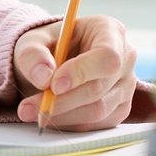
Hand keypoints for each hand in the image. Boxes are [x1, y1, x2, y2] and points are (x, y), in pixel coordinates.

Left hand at [11, 15, 136, 130]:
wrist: (54, 61)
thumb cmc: (49, 45)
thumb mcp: (33, 41)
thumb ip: (33, 54)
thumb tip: (43, 77)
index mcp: (110, 31)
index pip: (106, 56)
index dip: (81, 72)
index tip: (53, 85)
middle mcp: (125, 59)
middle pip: (99, 87)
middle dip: (61, 101)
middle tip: (29, 108)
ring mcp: (126, 86)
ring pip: (98, 111)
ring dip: (62, 116)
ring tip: (31, 113)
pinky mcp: (119, 109)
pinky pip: (96, 124)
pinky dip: (69, 124)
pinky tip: (49, 117)